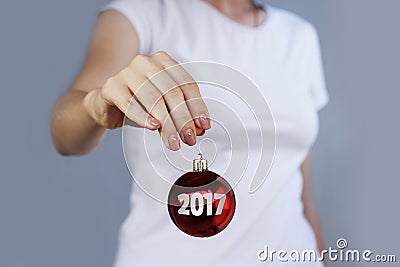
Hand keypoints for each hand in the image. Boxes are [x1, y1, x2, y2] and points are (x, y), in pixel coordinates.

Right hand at [82, 51, 209, 150]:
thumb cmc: (138, 104)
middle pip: (172, 92)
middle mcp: (147, 62)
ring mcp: (127, 72)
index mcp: (164, 62)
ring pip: (153, 98)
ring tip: (172, 141)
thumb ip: (180, 115)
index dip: (197, 107)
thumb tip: (198, 130)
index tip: (203, 127)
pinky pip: (129, 102)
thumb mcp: (163, 109)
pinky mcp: (111, 85)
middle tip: (188, 138)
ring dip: (166, 123)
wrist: (105, 106)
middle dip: (183, 119)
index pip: (187, 85)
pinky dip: (143, 116)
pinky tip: (153, 127)